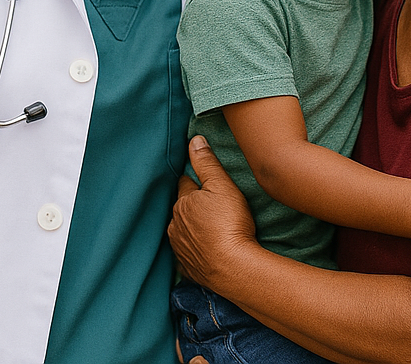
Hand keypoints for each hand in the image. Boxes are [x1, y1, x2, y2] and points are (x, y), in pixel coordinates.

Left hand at [169, 136, 256, 289]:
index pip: (186, 184)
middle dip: (192, 206)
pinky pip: (188, 255)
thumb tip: (194, 140)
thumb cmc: (230, 224)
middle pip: (182, 209)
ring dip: (192, 229)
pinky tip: (206, 252)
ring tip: (210, 230)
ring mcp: (180, 249)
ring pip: (183, 231)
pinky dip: (194, 251)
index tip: (204, 183)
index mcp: (183, 203)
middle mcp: (175, 225)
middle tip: (210, 207)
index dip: (196, 182)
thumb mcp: (222, 185)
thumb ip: (207, 162)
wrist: (235, 269)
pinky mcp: (187, 269)